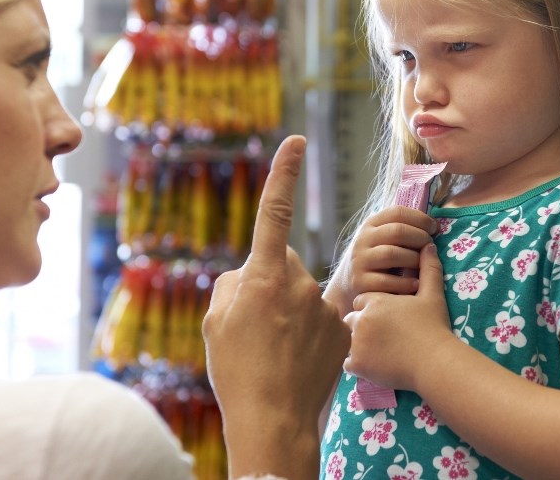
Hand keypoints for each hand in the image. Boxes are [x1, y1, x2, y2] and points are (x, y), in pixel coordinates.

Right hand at [202, 135, 349, 478]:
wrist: (273, 418)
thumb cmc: (237, 369)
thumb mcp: (217, 321)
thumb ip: (233, 284)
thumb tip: (251, 274)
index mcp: (263, 276)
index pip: (275, 212)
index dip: (284, 173)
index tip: (296, 140)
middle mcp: (299, 283)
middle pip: (282, 265)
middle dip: (269, 283)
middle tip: (255, 325)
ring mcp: (325, 306)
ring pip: (301, 295)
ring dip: (289, 312)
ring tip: (274, 351)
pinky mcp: (343, 327)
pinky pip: (321, 317)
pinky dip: (309, 332)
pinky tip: (297, 359)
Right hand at [326, 206, 436, 316]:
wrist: (349, 285)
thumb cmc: (377, 259)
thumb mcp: (383, 239)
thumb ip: (402, 229)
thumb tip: (434, 225)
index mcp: (371, 224)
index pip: (397, 212)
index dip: (420, 218)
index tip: (434, 228)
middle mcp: (362, 240)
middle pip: (397, 231)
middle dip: (420, 237)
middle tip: (431, 247)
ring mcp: (359, 261)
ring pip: (392, 254)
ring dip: (414, 259)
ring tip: (424, 265)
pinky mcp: (360, 282)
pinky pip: (387, 281)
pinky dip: (405, 283)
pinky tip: (416, 284)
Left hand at [343, 243, 455, 391]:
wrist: (434, 360)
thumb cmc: (434, 327)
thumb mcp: (432, 295)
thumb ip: (428, 268)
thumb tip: (429, 245)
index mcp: (375, 300)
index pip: (362, 301)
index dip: (373, 309)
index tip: (387, 318)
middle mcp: (361, 319)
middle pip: (352, 319)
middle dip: (362, 326)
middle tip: (382, 337)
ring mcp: (356, 342)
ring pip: (347, 341)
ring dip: (358, 345)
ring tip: (378, 351)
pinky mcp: (357, 364)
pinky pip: (347, 363)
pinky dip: (358, 364)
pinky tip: (374, 364)